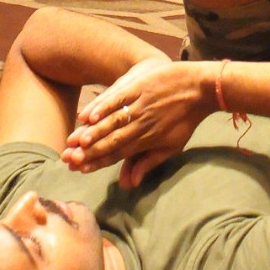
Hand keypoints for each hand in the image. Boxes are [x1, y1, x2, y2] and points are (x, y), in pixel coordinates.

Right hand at [63, 58, 210, 188]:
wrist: (200, 87)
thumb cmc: (185, 119)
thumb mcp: (172, 145)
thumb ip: (148, 163)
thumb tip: (131, 184)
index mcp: (147, 140)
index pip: (118, 154)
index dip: (98, 161)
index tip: (80, 168)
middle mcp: (141, 124)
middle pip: (110, 140)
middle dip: (88, 150)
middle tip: (69, 158)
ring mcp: (140, 104)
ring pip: (111, 121)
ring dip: (92, 132)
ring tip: (74, 141)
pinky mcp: (140, 86)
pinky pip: (117, 98)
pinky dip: (102, 107)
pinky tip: (88, 115)